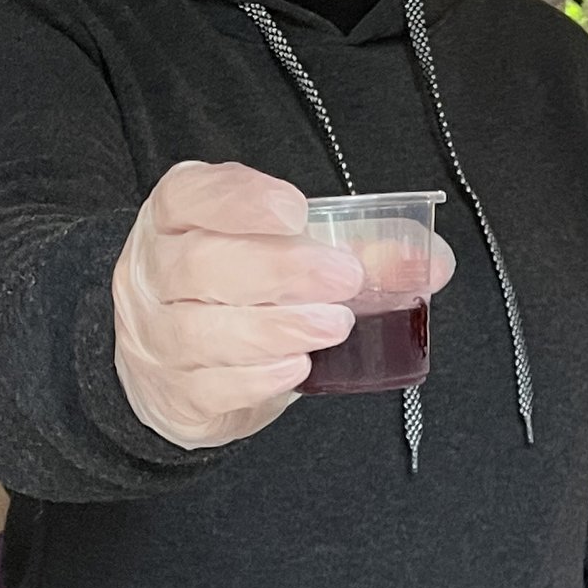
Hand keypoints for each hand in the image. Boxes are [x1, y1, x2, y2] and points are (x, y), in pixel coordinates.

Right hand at [113, 160, 462, 451]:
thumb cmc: (242, 293)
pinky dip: (256, 378)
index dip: (241, 201)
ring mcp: (155, 335)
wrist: (180, 365)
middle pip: (199, 265)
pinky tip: (296, 368)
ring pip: (199, 330)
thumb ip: (360, 252)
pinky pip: (208, 386)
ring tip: (334, 326)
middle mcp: (154, 272)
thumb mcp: (291, 255)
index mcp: (179, 218)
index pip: (191, 196)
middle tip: (344, 278)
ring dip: (276, 328)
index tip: (297, 211)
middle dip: (278, 270)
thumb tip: (433, 261)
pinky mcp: (173, 392)